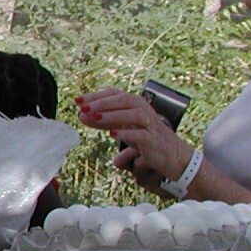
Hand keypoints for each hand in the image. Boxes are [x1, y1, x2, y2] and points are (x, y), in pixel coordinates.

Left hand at [76, 88, 193, 191]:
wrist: (173, 157)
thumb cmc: (146, 140)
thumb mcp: (123, 128)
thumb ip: (104, 121)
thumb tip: (81, 115)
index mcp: (136, 105)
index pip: (115, 94)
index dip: (96, 95)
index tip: (76, 100)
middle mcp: (144, 111)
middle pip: (124, 100)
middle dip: (102, 103)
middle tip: (82, 108)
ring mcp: (151, 126)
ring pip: (133, 114)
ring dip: (112, 115)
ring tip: (93, 118)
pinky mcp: (154, 141)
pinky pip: (141, 135)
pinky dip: (126, 133)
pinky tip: (112, 134)